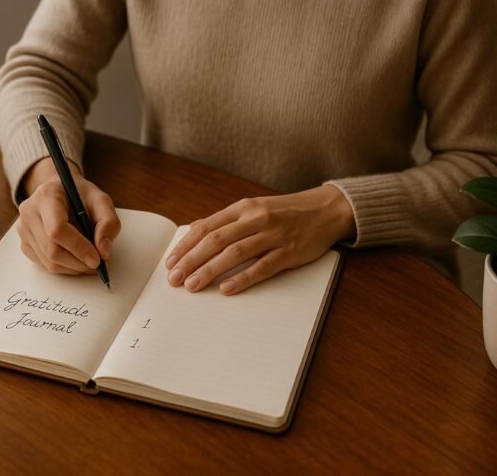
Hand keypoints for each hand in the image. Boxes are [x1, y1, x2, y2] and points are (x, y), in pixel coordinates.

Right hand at [17, 158, 120, 274]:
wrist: (60, 192)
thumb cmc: (80, 196)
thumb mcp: (101, 201)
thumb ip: (108, 223)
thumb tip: (103, 252)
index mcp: (46, 196)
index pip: (57, 230)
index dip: (78, 248)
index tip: (97, 259)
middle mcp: (29, 212)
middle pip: (52, 249)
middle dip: (79, 262)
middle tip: (98, 264)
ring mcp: (23, 229)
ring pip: (49, 262)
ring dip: (74, 268)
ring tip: (90, 261)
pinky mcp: (24, 244)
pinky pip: (45, 265)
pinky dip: (65, 268)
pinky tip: (76, 259)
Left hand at [165, 185, 354, 294]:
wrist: (326, 210)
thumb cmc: (285, 212)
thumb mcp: (255, 209)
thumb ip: (228, 221)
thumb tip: (196, 234)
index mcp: (243, 207)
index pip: (206, 227)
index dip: (185, 245)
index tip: (170, 262)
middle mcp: (256, 219)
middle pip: (216, 240)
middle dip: (191, 261)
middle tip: (175, 279)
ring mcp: (273, 235)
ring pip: (235, 253)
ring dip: (210, 270)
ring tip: (193, 286)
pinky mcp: (290, 252)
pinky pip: (263, 267)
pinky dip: (243, 278)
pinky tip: (226, 288)